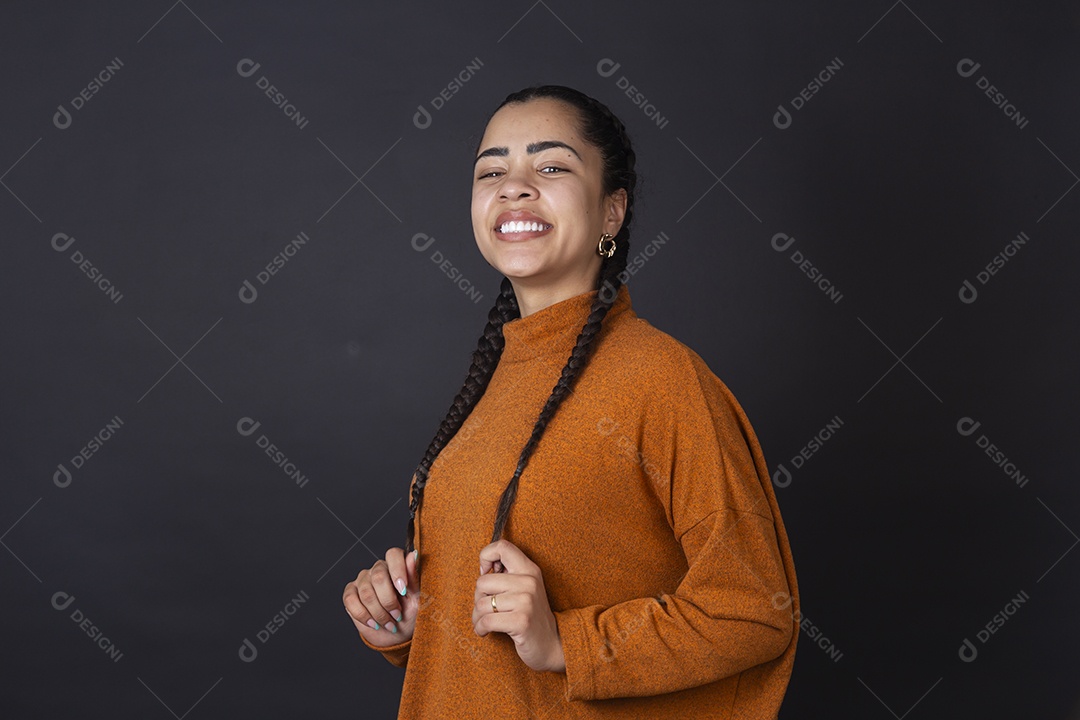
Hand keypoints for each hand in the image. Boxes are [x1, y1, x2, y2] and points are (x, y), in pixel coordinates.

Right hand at [343, 547, 420, 647]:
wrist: (395, 635)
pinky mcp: (350, 593)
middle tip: (398, 616)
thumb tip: (413, 555)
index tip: (403, 591)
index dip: (397, 570)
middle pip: (378, 577)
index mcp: (397, 565)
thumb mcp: (417, 600)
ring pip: (366, 593)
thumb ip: (414, 578)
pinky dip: (363, 615)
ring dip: (378, 613)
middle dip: (389, 601)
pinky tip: (373, 623)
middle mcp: (379, 568)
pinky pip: (350, 601)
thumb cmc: (409, 615)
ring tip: (388, 623)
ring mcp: (363, 579)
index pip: (393, 554)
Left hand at [472, 539, 564, 672]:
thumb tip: (482, 569)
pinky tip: (484, 632)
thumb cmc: (531, 617)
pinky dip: (480, 628)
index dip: (486, 556)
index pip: (502, 547)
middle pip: (483, 581)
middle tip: (486, 609)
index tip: (486, 573)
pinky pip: (486, 621)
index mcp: (529, 569)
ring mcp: (526, 601)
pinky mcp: (521, 621)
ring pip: (482, 604)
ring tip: (483, 623)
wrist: (553, 644)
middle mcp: (529, 581)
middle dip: (478, 598)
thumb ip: (507, 576)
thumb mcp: (525, 589)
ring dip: (477, 618)